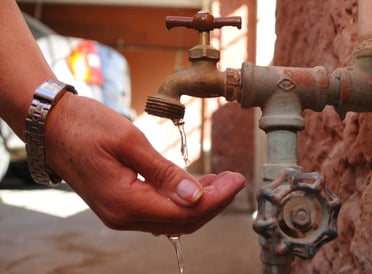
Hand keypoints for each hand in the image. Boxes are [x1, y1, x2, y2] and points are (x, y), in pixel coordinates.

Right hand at [44, 94, 245, 234]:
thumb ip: (164, 172)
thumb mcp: (129, 141)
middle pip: (181, 221)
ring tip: (222, 181)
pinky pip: (159, 211)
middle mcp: (123, 216)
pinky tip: (196, 186)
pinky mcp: (121, 205)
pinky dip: (181, 201)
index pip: (183, 212)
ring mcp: (121, 214)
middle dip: (213, 202)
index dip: (215, 199)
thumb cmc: (86, 126)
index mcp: (124, 202)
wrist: (53, 127)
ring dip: (200, 203)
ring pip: (172, 219)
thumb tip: (195, 196)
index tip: (237, 180)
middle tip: (235, 179)